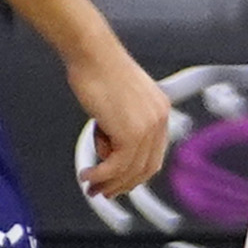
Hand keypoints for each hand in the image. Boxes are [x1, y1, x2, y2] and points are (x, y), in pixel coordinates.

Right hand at [62, 31, 172, 196]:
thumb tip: (111, 151)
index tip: (118, 182)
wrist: (94, 55)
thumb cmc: (100, 71)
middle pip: (145, 168)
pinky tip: (87, 176)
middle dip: (122, 184)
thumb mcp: (120, 102)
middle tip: (103, 192)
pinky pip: (116, 166)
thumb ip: (123, 124)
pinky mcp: (131, 133)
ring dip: (108, 183)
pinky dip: (100, 175)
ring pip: (130, 170)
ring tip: (91, 186)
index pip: (154, 154)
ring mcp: (148, 127)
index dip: (135, 174)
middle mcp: (159, 119)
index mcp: (160, 110)